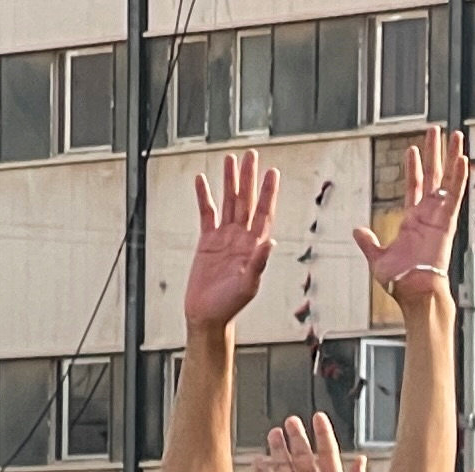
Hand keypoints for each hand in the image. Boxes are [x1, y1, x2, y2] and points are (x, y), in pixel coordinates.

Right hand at [185, 151, 282, 330]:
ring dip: (230, 181)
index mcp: (254, 246)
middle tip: (251, 155)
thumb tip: (270, 243)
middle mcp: (241, 238)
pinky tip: (203, 181)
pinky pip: (206, 213)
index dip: (268, 192)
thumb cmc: (230, 305)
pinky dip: (204, 196)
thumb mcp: (248, 285)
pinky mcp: (207, 241)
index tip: (272, 172)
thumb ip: (258, 264)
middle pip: (246, 201)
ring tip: (230, 159)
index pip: (264, 213)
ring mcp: (224, 237)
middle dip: (249, 178)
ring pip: (228, 202)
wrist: (207, 314)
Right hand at [257, 415, 371, 471]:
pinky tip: (259, 462)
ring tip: (273, 434)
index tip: (318, 417)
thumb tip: (360, 459)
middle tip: (290, 422)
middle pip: (303, 457)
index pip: (327, 454)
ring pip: (284, 468)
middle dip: (296, 439)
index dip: (323, 435)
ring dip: (279, 452)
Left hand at [352, 129, 471, 308]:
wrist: (413, 292)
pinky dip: (459, 177)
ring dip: (452, 157)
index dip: (414, 167)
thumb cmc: (400, 281)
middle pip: (434, 176)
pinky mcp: (446, 221)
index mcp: (412, 221)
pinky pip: (454, 195)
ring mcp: (439, 216)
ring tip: (456, 135)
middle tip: (437, 131)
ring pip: (447, 179)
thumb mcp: (377, 257)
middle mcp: (428, 215)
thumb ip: (369, 242)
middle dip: (435, 153)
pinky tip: (463, 159)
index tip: (412, 149)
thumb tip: (358, 231)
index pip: (415, 187)